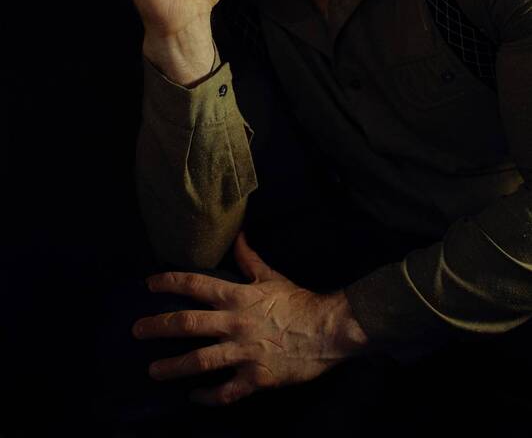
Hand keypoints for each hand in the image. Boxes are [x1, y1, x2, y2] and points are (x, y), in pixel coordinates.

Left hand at [132, 231, 368, 406]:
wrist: (328, 330)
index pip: (196, 285)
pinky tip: (193, 397)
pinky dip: (207, 396)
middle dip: (158, 327)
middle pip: (188, 324)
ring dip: (173, 367)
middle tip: (136, 331)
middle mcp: (235, 323)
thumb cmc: (299, 301)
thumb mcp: (272, 275)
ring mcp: (243, 352)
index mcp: (238, 296)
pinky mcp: (255, 378)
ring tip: (153, 371)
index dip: (170, 282)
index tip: (149, 284)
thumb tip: (238, 234)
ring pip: (200, 361)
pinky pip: (225, 391)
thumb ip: (250, 259)